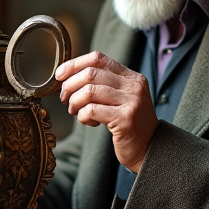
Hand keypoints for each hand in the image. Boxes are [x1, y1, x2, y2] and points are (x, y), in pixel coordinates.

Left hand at [57, 52, 156, 172]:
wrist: (149, 149)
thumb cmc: (128, 124)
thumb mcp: (121, 98)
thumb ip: (104, 85)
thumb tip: (68, 76)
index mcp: (132, 77)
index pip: (99, 59)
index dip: (75, 64)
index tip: (60, 75)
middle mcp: (134, 86)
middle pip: (91, 74)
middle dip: (70, 85)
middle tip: (64, 98)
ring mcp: (131, 102)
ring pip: (89, 92)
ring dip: (75, 102)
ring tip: (75, 111)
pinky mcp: (125, 119)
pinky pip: (92, 110)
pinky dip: (83, 116)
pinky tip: (88, 122)